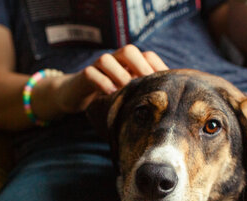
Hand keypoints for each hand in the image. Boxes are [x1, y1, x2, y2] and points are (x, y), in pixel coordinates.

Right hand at [54, 45, 168, 113]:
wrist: (76, 94)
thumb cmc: (109, 96)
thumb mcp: (128, 94)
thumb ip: (144, 93)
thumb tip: (170, 105)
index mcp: (129, 63)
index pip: (148, 56)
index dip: (158, 66)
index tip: (167, 84)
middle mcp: (115, 61)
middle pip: (128, 51)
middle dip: (140, 66)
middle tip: (147, 84)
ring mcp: (98, 67)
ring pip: (107, 59)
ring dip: (118, 74)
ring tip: (125, 90)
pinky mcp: (84, 75)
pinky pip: (91, 73)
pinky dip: (101, 82)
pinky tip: (110, 94)